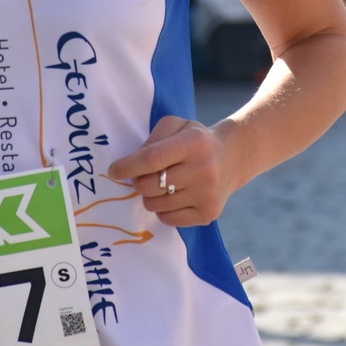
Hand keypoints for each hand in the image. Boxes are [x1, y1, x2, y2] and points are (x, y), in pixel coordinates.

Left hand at [107, 116, 235, 227]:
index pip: (151, 159)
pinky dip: (164, 209)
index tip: (114, 171)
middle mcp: (204, 169)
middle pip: (150, 185)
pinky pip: (168, 219)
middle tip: (143, 176)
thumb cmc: (195, 140)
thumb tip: (133, 164)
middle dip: (138, 182)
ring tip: (164, 184)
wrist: (232, 158)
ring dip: (151, 196)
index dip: (127, 167)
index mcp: (194, 143)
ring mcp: (208, 194)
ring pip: (156, 205)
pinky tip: (175, 196)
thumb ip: (152, 139)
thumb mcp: (176, 126)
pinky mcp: (209, 213)